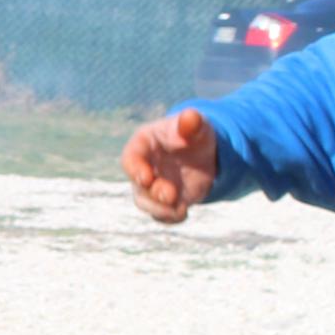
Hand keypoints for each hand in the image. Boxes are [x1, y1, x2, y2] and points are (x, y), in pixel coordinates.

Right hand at [122, 108, 218, 223]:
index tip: (146, 178)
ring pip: (146, 203)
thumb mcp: (196, 127)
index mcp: (143, 145)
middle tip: (170, 195)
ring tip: (180, 210)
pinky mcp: (163, 201)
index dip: (134, 169)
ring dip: (160, 209)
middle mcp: (142, 168)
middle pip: (138, 185)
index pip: (130, 158)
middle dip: (152, 193)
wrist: (203, 153)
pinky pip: (161, 214)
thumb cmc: (194, 133)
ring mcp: (151, 186)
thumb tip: (190, 116)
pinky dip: (170, 217)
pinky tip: (183, 214)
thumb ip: (191, 123)